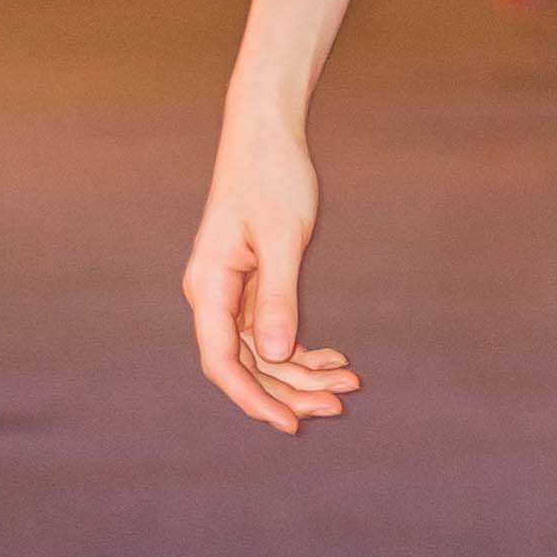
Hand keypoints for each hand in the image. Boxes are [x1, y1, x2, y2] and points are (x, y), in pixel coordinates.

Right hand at [181, 108, 359, 436]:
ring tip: (347, 384)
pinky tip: (334, 358)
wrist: (266, 133)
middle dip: (290, 390)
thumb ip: (277, 297)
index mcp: (208, 286)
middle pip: (245, 364)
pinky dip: (302, 348)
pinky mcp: (252, 284)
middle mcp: (213, 295)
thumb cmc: (271, 176)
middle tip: (338, 405)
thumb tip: (272, 354)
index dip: (254, 399)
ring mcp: (231, 292)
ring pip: (261, 352)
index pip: (222, 362)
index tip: (290, 423)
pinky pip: (271, 330)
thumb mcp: (282, 237)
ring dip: (301, 373)